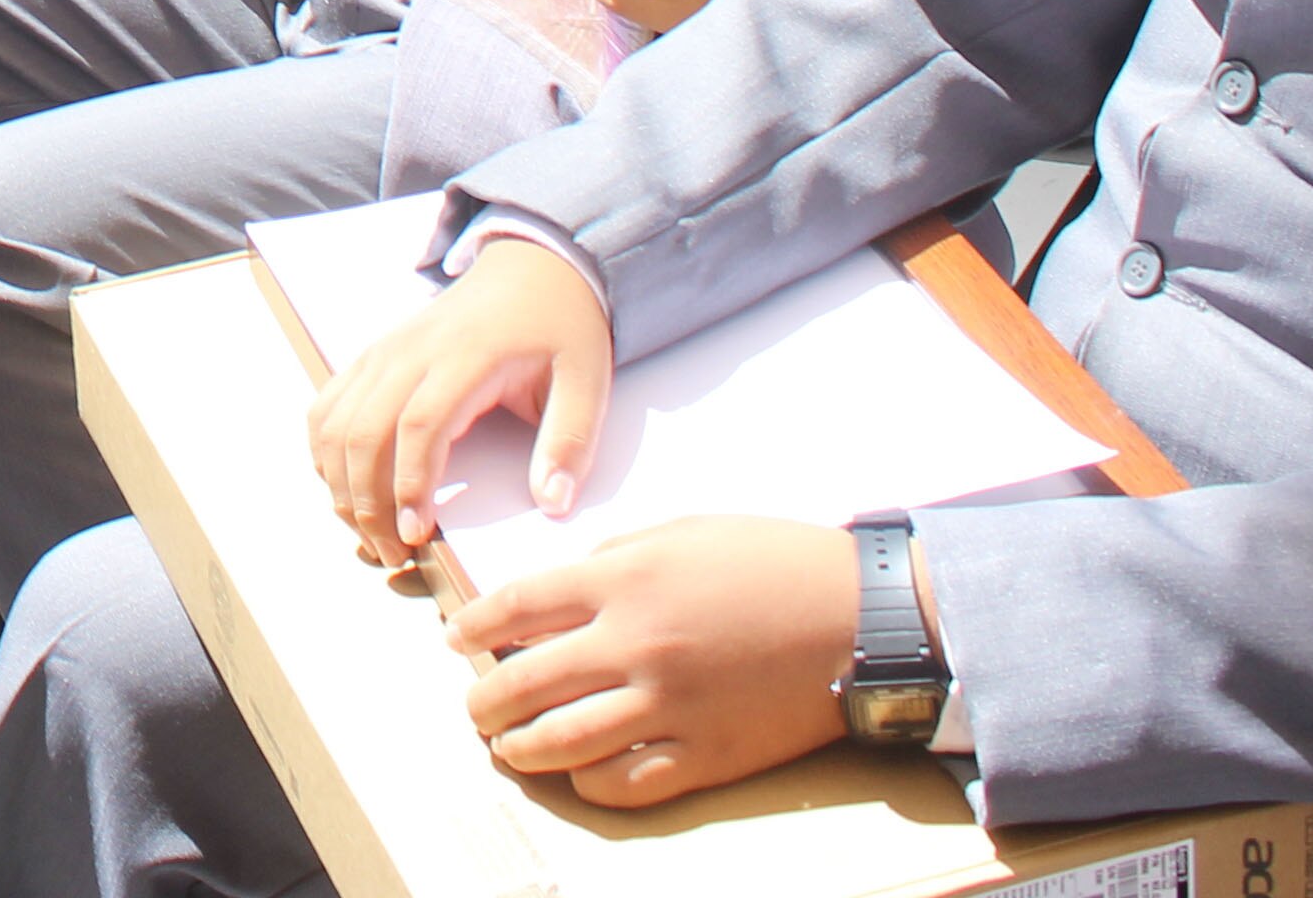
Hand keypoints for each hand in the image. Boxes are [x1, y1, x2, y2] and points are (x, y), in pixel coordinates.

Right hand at [308, 234, 613, 560]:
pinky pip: (327, 406)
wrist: (533, 268)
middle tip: (394, 554)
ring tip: (370, 531)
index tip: (416, 536)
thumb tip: (553, 504)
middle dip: (367, 503)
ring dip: (340, 484)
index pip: (419, 426)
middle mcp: (411, 352)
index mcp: (465, 357)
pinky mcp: (373, 356)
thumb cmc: (560, 327)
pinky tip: (346, 487)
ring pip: (335, 423)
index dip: (409, 485)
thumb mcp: (587, 381)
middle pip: (363, 431)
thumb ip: (569, 443)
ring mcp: (385, 351)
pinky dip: (325, 452)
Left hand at [446, 519, 865, 803]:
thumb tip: (569, 586)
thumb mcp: (684, 530)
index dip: (475, 628)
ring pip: (562, 743)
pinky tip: (575, 774)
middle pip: (525, 682)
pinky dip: (587, 783)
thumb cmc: (772, 561)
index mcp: (624, 578)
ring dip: (521, 748)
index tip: (457, 640)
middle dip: (483, 699)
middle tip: (472, 705)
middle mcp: (634, 644)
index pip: (518, 607)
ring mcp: (667, 705)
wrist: (855, 616)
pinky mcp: (703, 753)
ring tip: (507, 746)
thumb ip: (617, 554)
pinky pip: (624, 783)